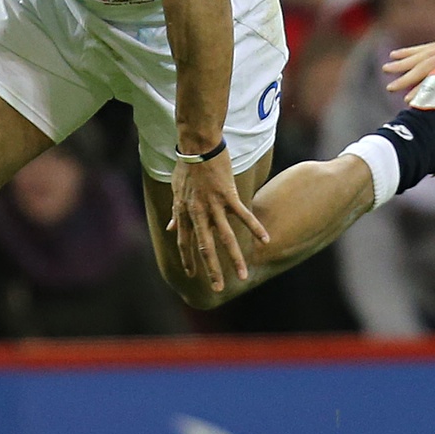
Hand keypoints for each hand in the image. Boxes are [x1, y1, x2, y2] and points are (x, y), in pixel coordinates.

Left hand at [167, 153, 268, 291]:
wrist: (197, 145)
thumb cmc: (186, 166)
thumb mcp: (175, 191)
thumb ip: (175, 212)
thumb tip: (170, 228)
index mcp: (184, 213)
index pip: (185, 243)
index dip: (189, 260)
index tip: (193, 275)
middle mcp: (198, 214)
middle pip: (206, 247)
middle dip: (212, 270)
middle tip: (218, 288)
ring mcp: (213, 206)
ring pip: (226, 238)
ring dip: (235, 258)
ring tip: (243, 275)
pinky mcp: (228, 196)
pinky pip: (243, 216)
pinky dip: (255, 228)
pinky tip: (265, 240)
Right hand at [384, 23, 434, 100]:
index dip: (424, 90)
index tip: (409, 101)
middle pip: (424, 65)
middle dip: (406, 78)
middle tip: (390, 88)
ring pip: (420, 55)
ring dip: (402, 63)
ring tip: (385, 69)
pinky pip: (424, 48)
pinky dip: (409, 52)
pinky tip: (395, 54)